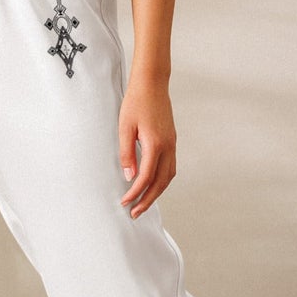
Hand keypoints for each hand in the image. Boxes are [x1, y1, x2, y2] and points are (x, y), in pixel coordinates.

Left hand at [118, 77, 176, 215]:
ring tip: (143, 203)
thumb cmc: (136, 102)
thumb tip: (129, 176)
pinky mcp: (172, 141)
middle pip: (160, 182)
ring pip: (168, 177)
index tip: (124, 202)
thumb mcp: (125, 127)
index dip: (135, 192)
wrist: (152, 84)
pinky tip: (152, 184)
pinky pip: (170, 167)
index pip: (146, 177)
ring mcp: (172, 144)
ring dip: (157, 192)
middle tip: (135, 213)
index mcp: (155, 144)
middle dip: (148, 200)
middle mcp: (168, 146)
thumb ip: (126, 153)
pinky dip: (162, 181)